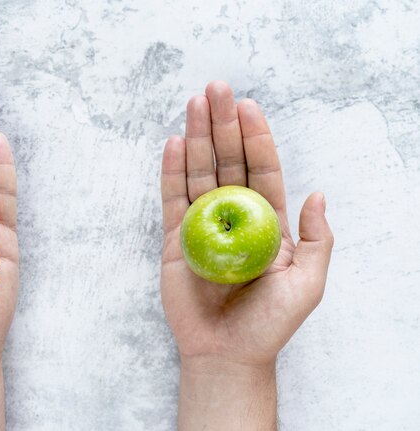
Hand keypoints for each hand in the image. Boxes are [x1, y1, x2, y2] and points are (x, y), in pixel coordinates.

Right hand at [160, 81, 332, 428]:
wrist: (226, 354)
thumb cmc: (269, 324)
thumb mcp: (308, 285)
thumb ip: (317, 240)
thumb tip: (318, 193)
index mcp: (267, 223)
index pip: (262, 171)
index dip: (257, 139)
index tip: (249, 107)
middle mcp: (233, 217)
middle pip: (228, 164)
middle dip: (223, 126)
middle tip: (216, 90)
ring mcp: (202, 226)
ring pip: (199, 174)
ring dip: (197, 139)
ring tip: (194, 105)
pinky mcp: (174, 240)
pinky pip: (172, 200)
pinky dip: (172, 173)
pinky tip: (175, 145)